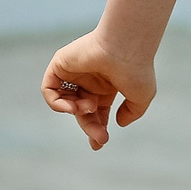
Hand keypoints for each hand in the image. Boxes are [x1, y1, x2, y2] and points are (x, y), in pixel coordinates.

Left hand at [41, 30, 154, 150]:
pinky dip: (56, 103)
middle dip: (90, 126)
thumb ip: (132, 113)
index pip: (96, 112)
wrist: (126, 46)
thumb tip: (117, 123)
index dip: (96, 128)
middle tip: (100, 139)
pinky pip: (49, 90)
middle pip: (81, 111)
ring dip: (77, 112)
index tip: (100, 143)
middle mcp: (89, 79)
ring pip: (66, 102)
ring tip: (89, 107)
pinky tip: (71, 107)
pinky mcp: (60, 63)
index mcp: (106, 86)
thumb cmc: (136, 69)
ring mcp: (74, 71)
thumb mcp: (141, 97)